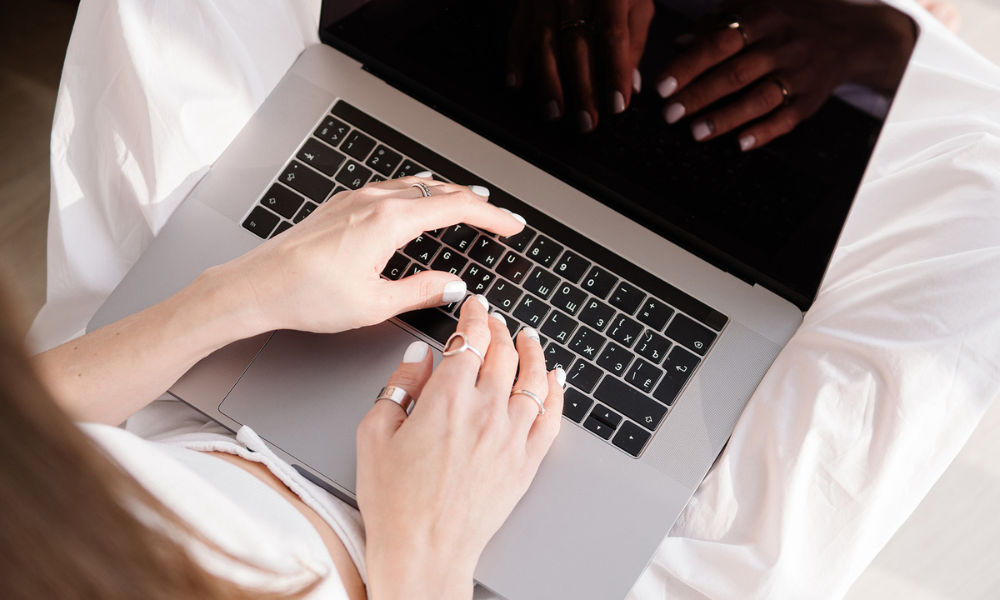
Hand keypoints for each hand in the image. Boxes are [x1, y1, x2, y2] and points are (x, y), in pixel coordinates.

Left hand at [216, 178, 523, 335]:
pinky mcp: (341, 204)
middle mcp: (375, 200)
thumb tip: (452, 285)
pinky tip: (417, 203)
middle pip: (440, 190)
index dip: (492, 216)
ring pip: (416, 185)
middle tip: (498, 218)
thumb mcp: (375, 304)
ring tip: (468, 204)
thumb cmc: (306, 296)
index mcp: (390, 221)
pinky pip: (393, 187)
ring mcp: (356, 198)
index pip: (457, 207)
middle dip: (475, 202)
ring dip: (447, 193)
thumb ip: (422, 292)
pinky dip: (419, 193)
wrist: (256, 286)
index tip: (512, 225)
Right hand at [357, 296, 564, 599]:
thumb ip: (400, 385)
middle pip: (503, 353)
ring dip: (531, 351)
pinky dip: (556, 391)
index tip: (475, 306)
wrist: (424, 551)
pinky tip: (554, 379)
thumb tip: (419, 356)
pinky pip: (552, 417)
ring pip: (533, 378)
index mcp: (447, 398)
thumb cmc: (395, 501)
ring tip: (527, 337)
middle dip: (498, 328)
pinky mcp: (526, 462)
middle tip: (494, 319)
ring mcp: (512, 437)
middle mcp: (486, 411)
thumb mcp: (374, 433)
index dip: (474, 316)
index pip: (470, 340)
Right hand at [506, 0, 654, 131]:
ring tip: (556, 112)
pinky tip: (516, 85)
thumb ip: (634, 39)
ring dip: (549, 83)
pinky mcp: (526, 1)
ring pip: (545, 43)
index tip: (618, 105)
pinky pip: (517, 33)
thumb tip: (631, 83)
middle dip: (583, 88)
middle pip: (577, 45)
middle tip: (587, 121)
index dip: (616, 72)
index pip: (613, 35)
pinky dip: (515, 61)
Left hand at [656, 0, 914, 149]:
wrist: (849, 33)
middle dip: (698, 96)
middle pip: (736, 73)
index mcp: (765, 17)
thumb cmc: (789, 21)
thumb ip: (716, 25)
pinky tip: (740, 143)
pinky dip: (763, 132)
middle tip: (670, 113)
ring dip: (725, 118)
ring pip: (759, 99)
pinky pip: (787, 119)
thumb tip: (679, 45)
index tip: (663, 86)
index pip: (719, 42)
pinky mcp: (813, 98)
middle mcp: (784, 44)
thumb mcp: (756, 10)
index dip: (689, 65)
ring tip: (696, 132)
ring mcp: (800, 72)